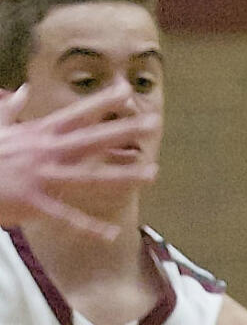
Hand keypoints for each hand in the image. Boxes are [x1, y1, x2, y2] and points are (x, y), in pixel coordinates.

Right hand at [0, 83, 158, 238]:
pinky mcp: (32, 203)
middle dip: (123, 130)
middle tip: (154, 123)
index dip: (102, 102)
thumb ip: (9, 110)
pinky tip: (110, 234)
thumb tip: (21, 90)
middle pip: (91, 138)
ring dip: (122, 176)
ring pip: (89, 176)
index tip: (126, 90)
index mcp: (38, 134)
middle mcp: (45, 152)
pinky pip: (65, 217)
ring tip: (152, 175)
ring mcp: (40, 177)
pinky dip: (88, 227)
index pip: (76, 114)